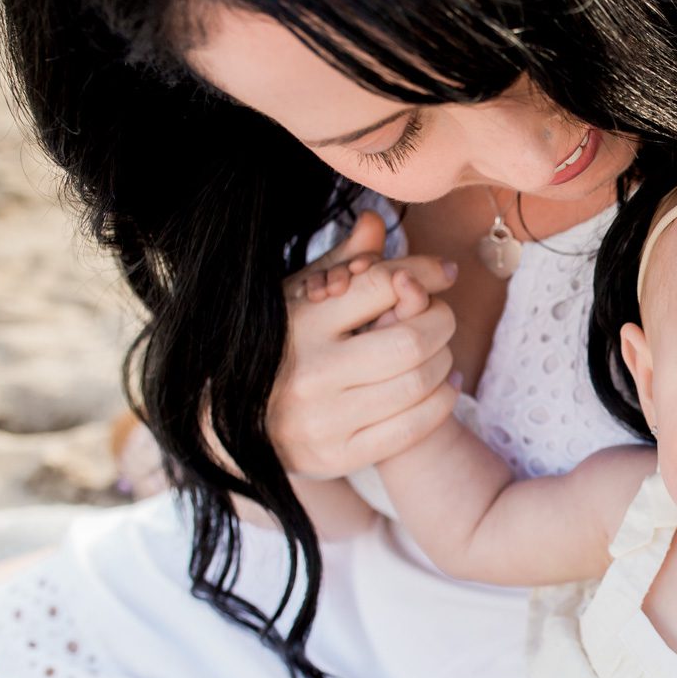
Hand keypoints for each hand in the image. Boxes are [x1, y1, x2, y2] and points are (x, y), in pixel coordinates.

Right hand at [268, 210, 462, 478]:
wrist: (230, 426)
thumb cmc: (278, 347)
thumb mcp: (298, 297)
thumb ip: (343, 263)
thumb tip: (378, 221)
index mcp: (299, 322)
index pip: (382, 285)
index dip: (425, 273)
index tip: (445, 271)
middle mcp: (310, 371)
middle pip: (413, 340)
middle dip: (442, 321)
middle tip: (441, 316)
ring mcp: (325, 419)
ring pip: (420, 382)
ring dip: (446, 361)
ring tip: (442, 350)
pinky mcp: (338, 456)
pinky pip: (414, 426)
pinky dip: (441, 401)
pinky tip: (443, 385)